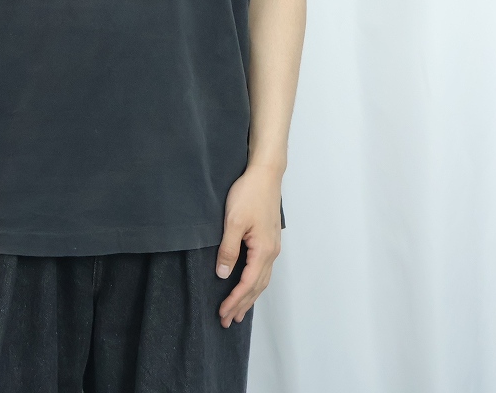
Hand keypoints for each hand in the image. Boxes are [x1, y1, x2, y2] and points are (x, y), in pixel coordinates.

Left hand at [215, 164, 282, 327]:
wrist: (265, 174)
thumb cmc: (248, 194)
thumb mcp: (233, 222)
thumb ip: (228, 249)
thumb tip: (224, 274)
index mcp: (263, 250)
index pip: (247, 284)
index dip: (234, 300)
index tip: (222, 313)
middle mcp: (272, 252)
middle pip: (257, 287)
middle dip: (242, 305)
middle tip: (227, 321)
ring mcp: (272, 246)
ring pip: (262, 279)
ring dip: (250, 297)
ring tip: (238, 311)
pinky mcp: (269, 239)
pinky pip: (263, 269)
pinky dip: (255, 283)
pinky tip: (248, 285)